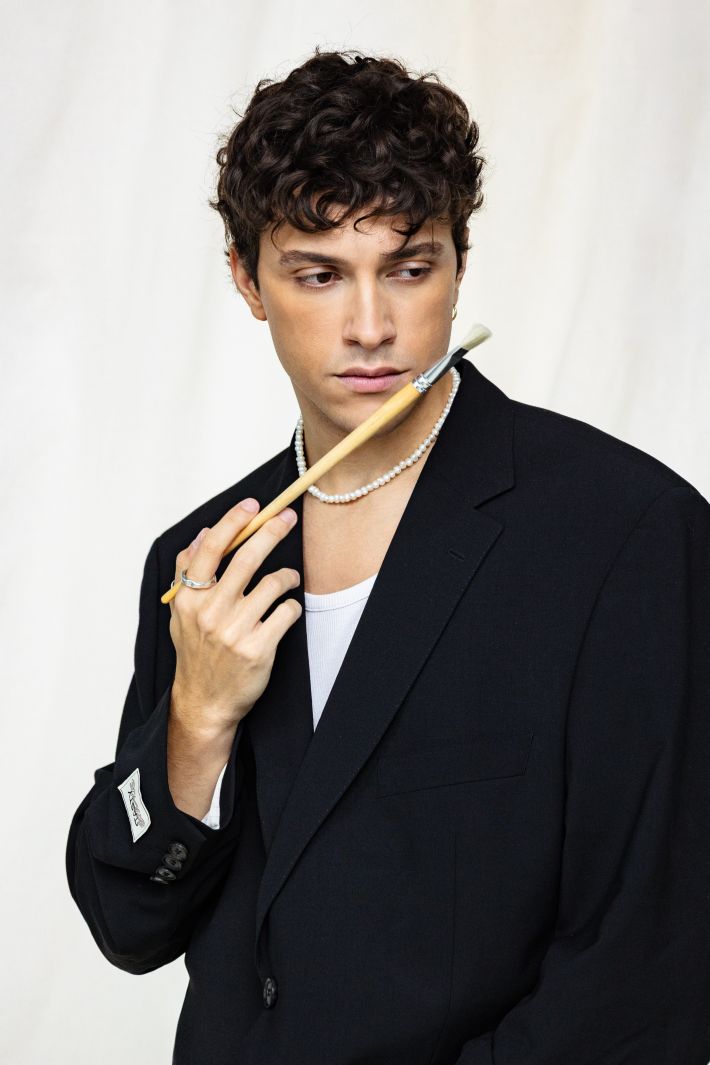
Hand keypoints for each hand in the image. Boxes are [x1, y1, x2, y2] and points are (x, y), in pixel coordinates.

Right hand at [168, 498, 301, 736]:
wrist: (205, 703)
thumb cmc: (196, 653)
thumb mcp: (181, 613)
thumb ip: (188, 572)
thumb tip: (203, 533)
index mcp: (189, 599)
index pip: (211, 548)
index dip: (233, 521)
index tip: (252, 506)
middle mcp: (211, 612)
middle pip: (247, 557)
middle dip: (272, 531)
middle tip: (288, 518)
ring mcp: (235, 631)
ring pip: (274, 583)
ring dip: (287, 575)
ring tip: (288, 578)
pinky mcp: (259, 648)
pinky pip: (287, 612)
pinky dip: (291, 606)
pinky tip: (286, 611)